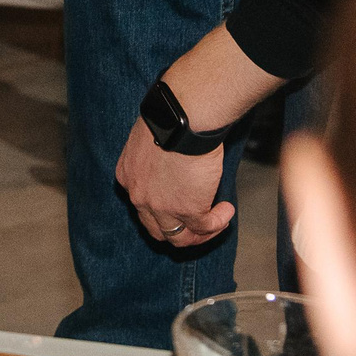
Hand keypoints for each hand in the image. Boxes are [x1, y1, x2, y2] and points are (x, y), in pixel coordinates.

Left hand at [115, 115, 230, 247]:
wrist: (183, 118)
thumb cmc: (171, 118)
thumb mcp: (150, 138)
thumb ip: (155, 157)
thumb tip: (171, 162)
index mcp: (128, 176)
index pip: (141, 207)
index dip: (162, 211)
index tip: (179, 204)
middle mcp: (139, 196)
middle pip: (157, 229)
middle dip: (179, 230)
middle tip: (198, 223)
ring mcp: (161, 207)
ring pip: (179, 237)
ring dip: (200, 234)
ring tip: (217, 221)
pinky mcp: (187, 210)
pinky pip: (204, 227)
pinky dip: (218, 223)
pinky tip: (227, 211)